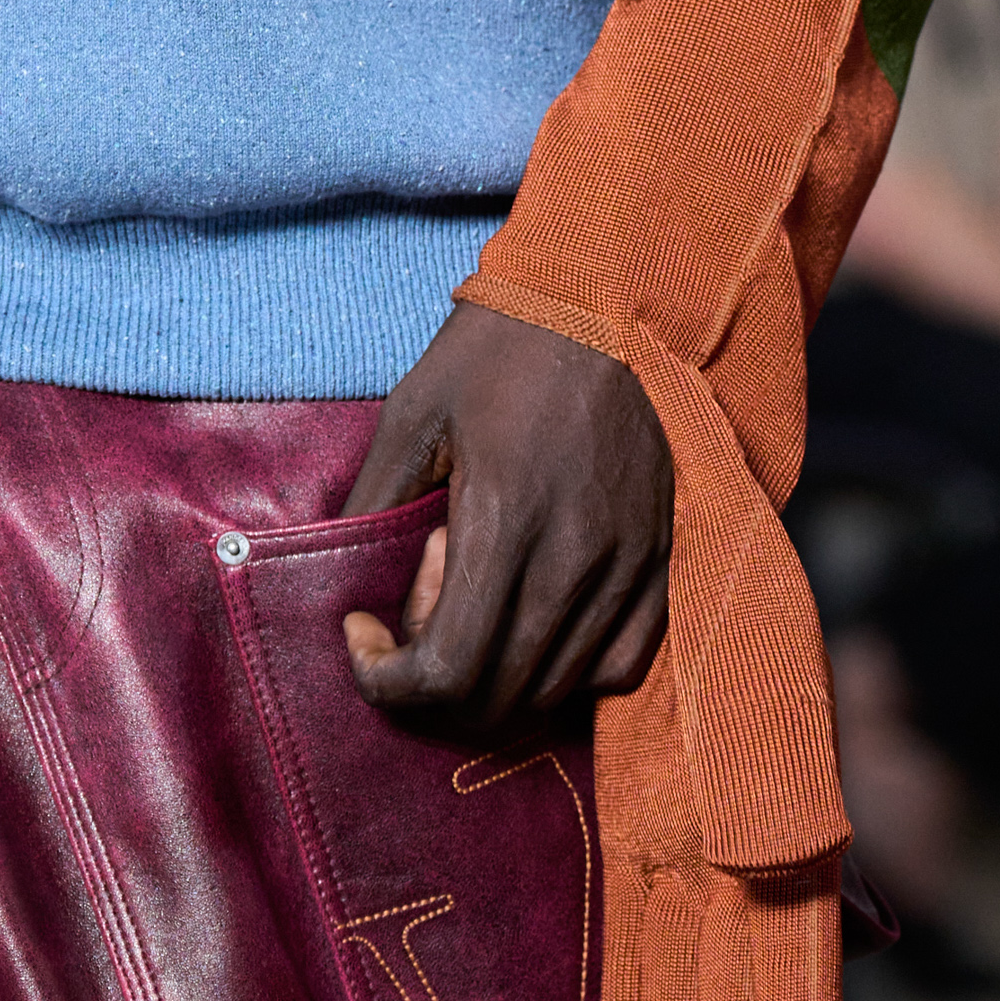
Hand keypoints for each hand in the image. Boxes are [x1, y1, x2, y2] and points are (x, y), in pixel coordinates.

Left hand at [340, 302, 672, 723]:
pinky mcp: (663, 560)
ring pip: (557, 691)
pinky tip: (534, 622)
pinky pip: (620, 667)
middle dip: (432, 690)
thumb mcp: (412, 412)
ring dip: (495, 681)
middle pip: (499, 698)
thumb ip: (371, 505)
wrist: (606, 302)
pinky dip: (566, 674)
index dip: (387, 681)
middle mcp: (575, 556)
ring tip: (475, 603)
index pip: (448, 670)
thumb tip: (337, 581)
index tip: (363, 633)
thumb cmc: (499, 351)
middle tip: (414, 616)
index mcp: (505, 516)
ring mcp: (629, 564)